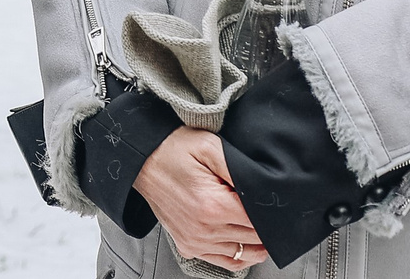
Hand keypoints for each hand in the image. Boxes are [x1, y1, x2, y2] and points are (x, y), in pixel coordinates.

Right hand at [135, 128, 268, 271]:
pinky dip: (241, 256)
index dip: (269, 209)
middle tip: (263, 207)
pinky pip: (226, 261)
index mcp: (212, 206)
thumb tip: (263, 188)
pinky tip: (247, 244)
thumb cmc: (171, 150)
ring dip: (256, 241)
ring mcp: (195, 241)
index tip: (269, 199)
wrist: (140, 160)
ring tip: (261, 226)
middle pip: (255, 237)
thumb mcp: (208, 146)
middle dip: (264, 223)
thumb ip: (238, 168)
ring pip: (244, 253)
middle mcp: (204, 229)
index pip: (260, 220)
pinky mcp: (188, 247)